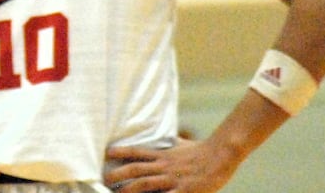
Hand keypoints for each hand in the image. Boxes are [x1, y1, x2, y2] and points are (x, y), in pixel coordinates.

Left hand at [104, 137, 242, 192]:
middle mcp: (164, 166)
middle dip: (118, 174)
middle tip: (103, 179)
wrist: (221, 155)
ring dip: (129, 189)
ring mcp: (173, 179)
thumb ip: (170, 143)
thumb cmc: (201, 151)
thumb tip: (165, 137)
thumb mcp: (181, 144)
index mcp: (163, 155)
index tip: (106, 153)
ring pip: (145, 184)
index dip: (121, 152)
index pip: (137, 152)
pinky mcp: (184, 191)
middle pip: (136, 169)